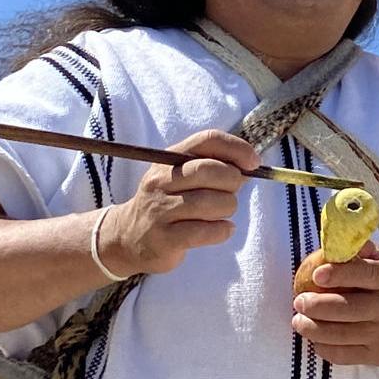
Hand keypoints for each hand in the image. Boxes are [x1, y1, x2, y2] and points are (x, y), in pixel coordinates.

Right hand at [100, 130, 258, 275]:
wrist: (125, 238)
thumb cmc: (166, 203)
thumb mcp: (180, 176)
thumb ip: (212, 166)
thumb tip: (250, 164)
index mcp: (168, 159)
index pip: (207, 140)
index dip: (237, 148)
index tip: (254, 162)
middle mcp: (161, 181)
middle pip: (210, 170)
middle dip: (233, 181)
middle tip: (231, 192)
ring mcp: (161, 210)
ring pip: (213, 202)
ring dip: (227, 208)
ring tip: (220, 213)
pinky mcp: (165, 239)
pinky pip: (207, 231)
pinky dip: (222, 230)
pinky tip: (220, 230)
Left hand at [291, 241, 378, 365]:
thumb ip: (364, 253)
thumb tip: (337, 245)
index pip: (366, 275)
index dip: (340, 275)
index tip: (316, 275)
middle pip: (348, 309)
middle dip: (317, 306)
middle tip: (300, 301)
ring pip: (341, 335)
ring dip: (313, 329)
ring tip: (299, 321)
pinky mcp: (377, 355)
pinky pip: (344, 355)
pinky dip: (324, 348)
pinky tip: (315, 339)